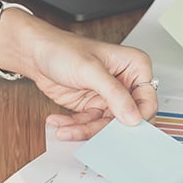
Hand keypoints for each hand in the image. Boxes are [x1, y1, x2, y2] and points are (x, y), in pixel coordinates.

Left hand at [0, 15, 156, 140]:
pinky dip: (74, 127)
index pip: (147, 101)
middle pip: (125, 118)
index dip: (136, 118)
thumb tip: (133, 116)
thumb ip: (114, 94)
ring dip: (84, 129)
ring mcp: (108, 97)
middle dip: (104, 127)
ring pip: (105, 125)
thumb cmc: (62, 49)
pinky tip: (60, 122)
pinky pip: (89, 124)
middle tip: (90, 133)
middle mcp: (124, 83)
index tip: (122, 130)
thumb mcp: (90, 70)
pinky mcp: (92, 106)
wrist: (36, 53)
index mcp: (134, 67)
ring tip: (65, 128)